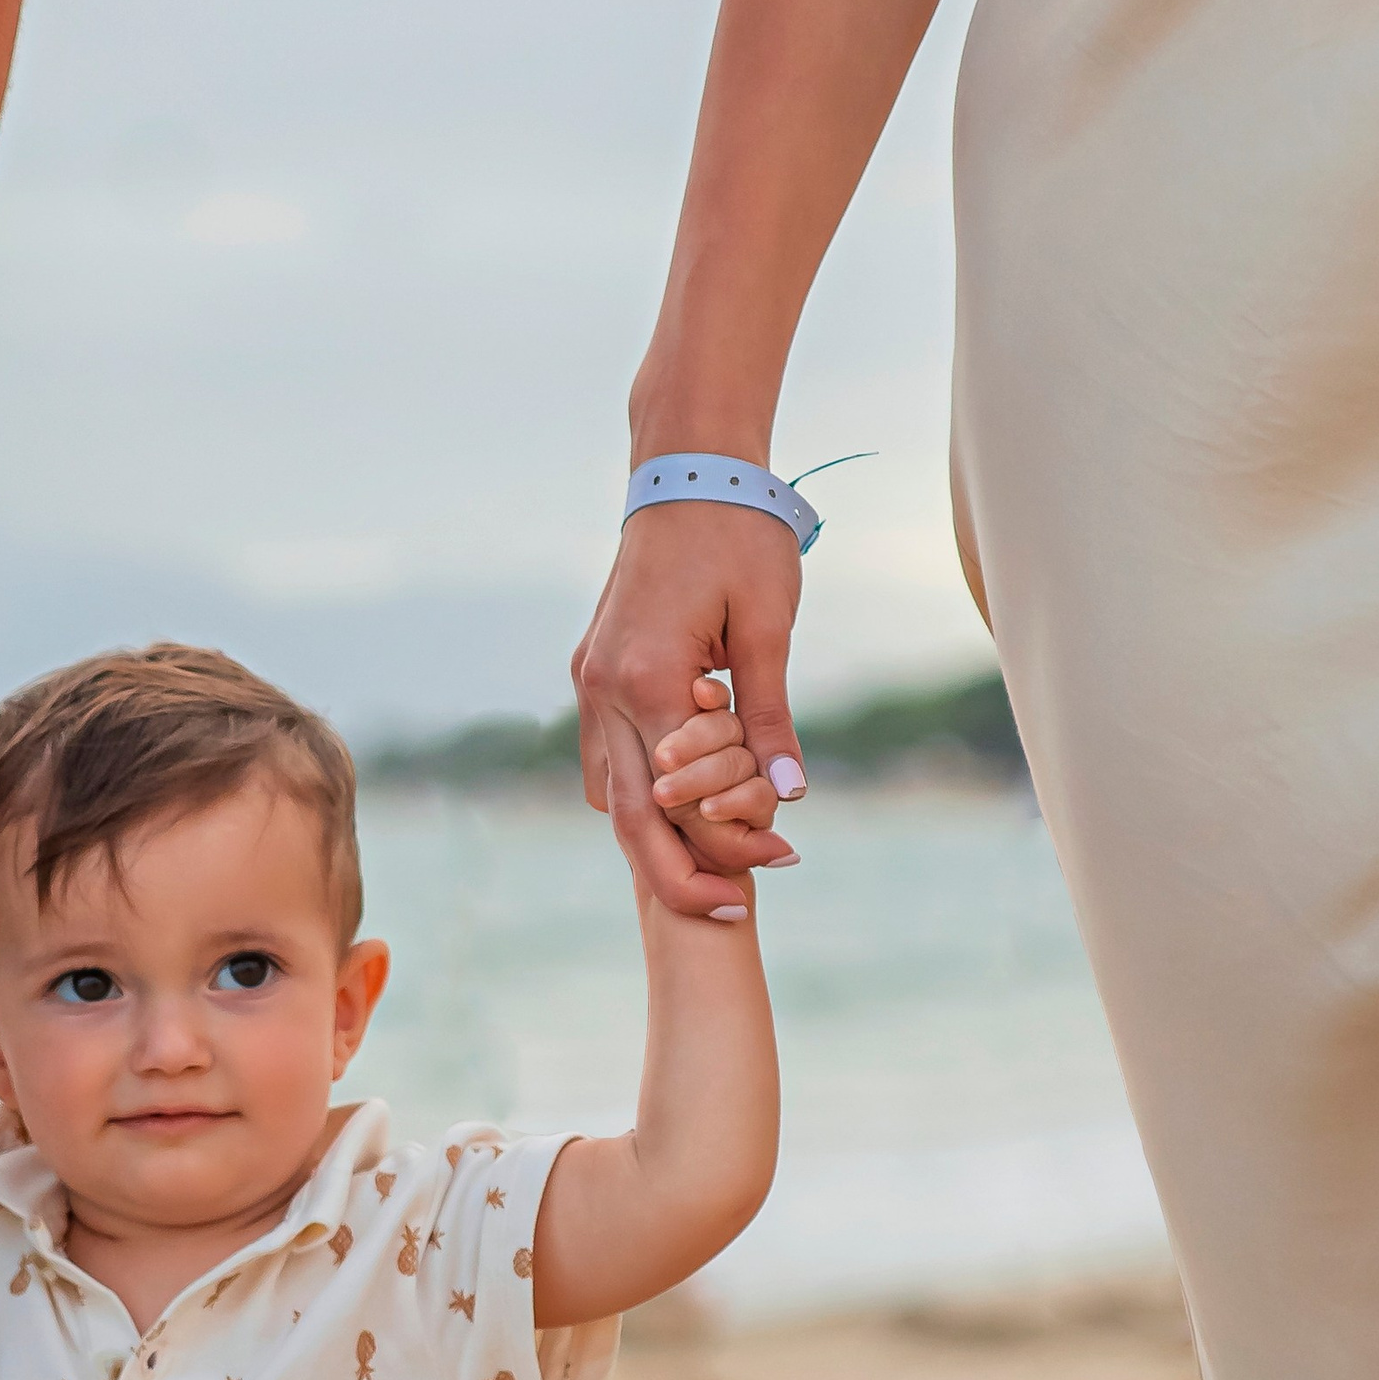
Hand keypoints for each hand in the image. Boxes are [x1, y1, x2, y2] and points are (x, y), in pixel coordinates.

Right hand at [571, 502, 805, 916]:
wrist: (687, 470)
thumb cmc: (738, 537)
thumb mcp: (769, 627)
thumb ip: (771, 715)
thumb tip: (789, 793)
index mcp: (648, 679)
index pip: (682, 798)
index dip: (728, 842)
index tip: (779, 863)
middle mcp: (604, 691)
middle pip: (631, 818)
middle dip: (678, 873)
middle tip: (731, 909)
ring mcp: (589, 684)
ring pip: (609, 795)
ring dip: (654, 836)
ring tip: (713, 861)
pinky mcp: (591, 673)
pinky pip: (608, 758)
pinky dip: (641, 793)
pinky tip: (686, 802)